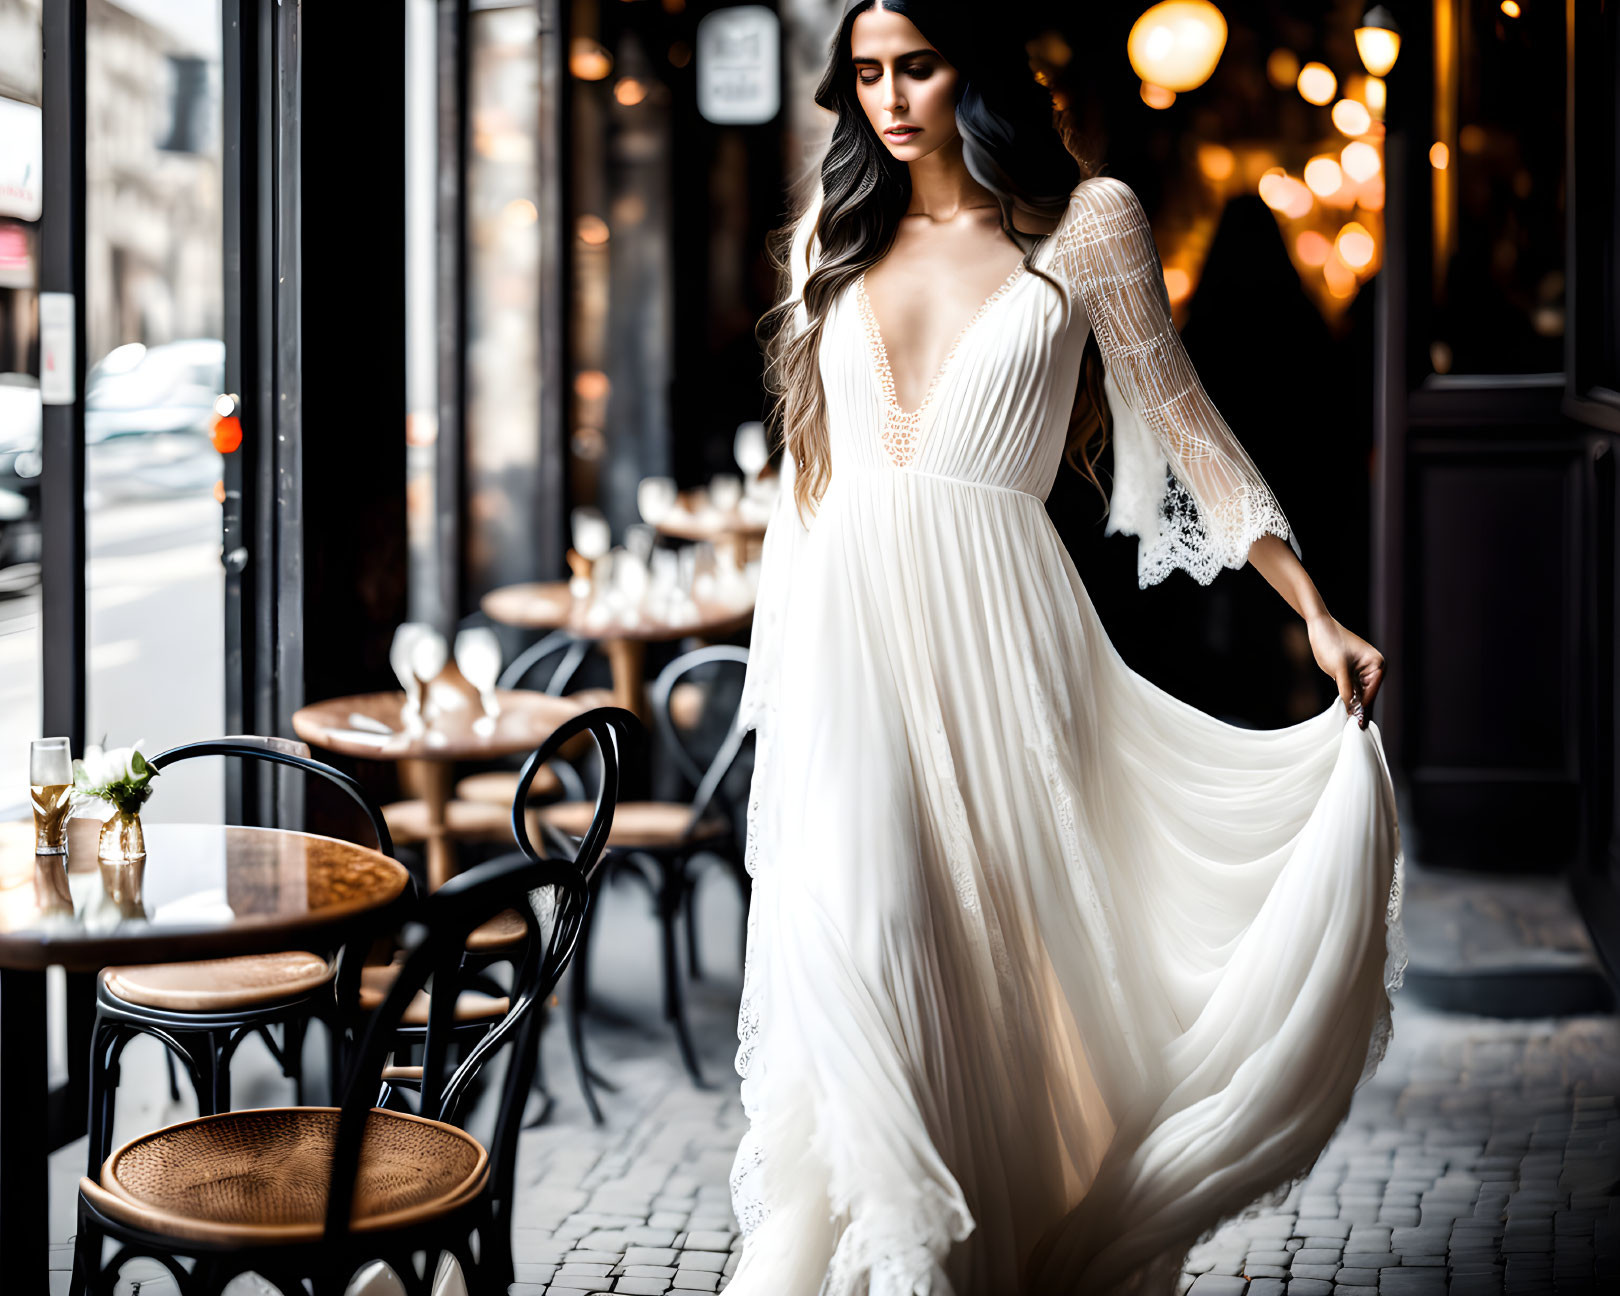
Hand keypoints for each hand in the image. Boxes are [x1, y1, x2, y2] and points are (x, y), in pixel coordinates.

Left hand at [1307, 613, 1383, 728]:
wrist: (1319, 627)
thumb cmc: (1331, 642)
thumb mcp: (1339, 670)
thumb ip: (1346, 691)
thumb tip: (1352, 711)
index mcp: (1377, 664)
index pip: (1371, 692)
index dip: (1363, 709)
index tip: (1359, 725)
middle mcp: (1374, 668)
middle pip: (1368, 695)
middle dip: (1360, 709)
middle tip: (1356, 728)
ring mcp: (1363, 670)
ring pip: (1360, 694)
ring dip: (1355, 706)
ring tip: (1353, 723)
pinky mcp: (1352, 672)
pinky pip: (1353, 689)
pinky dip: (1349, 699)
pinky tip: (1348, 711)